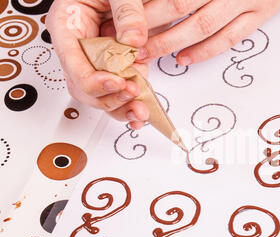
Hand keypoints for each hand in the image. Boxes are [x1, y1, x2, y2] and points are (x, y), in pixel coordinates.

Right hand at [46, 0, 150, 129]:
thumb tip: (134, 40)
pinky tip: (140, 110)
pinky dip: (131, 101)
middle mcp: (80, 46)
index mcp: (68, 25)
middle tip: (131, 96)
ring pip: (101, 94)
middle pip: (84, 86)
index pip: (72, 63)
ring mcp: (98, 58)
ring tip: (139, 112)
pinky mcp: (117, 63)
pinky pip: (120, 89)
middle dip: (108, 98)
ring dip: (120, 107)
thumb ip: (126, 11)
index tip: (115, 83)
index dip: (93, 80)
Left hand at [140, 0, 279, 64]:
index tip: (124, 16)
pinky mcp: (258, 15)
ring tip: (149, 53)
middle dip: (151, 24)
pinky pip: (228, 38)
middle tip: (129, 38)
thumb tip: (149, 0)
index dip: (145, 5)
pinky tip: (183, 58)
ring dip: (172, 41)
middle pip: (180, 5)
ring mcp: (245, 0)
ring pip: (203, 26)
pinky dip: (204, 51)